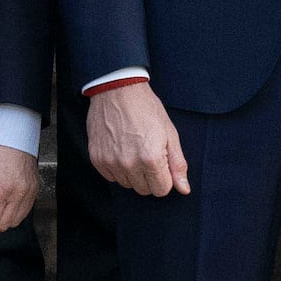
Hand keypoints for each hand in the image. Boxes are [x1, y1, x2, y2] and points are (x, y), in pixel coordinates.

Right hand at [86, 80, 188, 198]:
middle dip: (149, 176)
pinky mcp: (97, 159)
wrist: (118, 90)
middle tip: (147, 152)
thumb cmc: (146, 109)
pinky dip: (117, 168)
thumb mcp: (169, 133)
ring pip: (127, 184)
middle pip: (144, 190)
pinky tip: (120, 148)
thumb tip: (184, 189)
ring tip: (133, 148)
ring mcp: (111, 163)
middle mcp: (129, 165)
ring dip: (132, 173)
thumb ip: (177, 164)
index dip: (165, 177)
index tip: (161, 161)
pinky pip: (111, 177)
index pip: (161, 190)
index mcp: (151, 159)